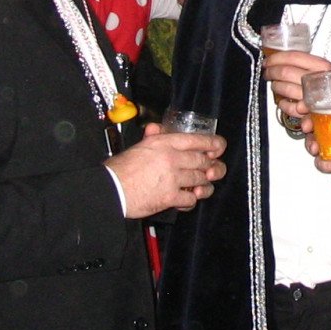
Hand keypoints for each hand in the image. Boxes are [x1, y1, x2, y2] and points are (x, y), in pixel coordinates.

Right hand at [105, 123, 227, 217]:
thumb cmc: (119, 169)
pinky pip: (190, 199)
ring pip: (200, 180)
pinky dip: (191, 201)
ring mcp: (172, 177)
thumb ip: (152, 137)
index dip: (213, 144)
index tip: (219, 147)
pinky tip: (186, 200)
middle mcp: (171, 158)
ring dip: (204, 185)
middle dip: (211, 167)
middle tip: (213, 170)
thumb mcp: (137, 146)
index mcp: (164, 142)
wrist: (111, 189)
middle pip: (202, 161)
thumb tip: (156, 128)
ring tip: (202, 187)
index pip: (196, 140)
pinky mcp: (170, 196)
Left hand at [264, 50, 330, 122]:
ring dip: (276, 87)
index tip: (268, 60)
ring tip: (274, 85)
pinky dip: (283, 105)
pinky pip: (291, 108)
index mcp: (322, 66)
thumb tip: (281, 59)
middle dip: (272, 72)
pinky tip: (282, 102)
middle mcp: (318, 80)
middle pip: (286, 72)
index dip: (277, 58)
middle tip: (268, 72)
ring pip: (286, 89)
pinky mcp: (311, 113)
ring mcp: (314, 97)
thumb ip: (305, 64)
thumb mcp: (324, 71)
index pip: (295, 56)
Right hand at [301, 96, 330, 181]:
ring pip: (312, 143)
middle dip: (305, 124)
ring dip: (310, 144)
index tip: (303, 106)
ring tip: (316, 147)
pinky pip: (321, 163)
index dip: (309, 106)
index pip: (321, 108)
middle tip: (307, 126)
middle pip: (312, 125)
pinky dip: (323, 164)